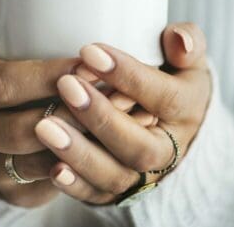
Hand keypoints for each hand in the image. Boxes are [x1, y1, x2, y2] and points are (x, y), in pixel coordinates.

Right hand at [0, 0, 158, 206]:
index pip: (5, 82)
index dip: (51, 75)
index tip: (94, 63)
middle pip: (27, 127)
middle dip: (79, 110)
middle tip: (126, 93)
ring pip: (44, 160)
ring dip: (91, 141)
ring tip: (135, 117)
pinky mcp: (13, 191)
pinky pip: (52, 184)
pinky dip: (88, 165)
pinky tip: (121, 145)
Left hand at [34, 23, 210, 204]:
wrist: (172, 130)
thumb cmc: (172, 83)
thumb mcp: (188, 60)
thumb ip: (188, 42)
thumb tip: (179, 40)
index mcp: (187, 112)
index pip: (162, 97)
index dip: (127, 75)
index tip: (90, 52)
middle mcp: (168, 151)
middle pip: (139, 146)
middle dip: (100, 117)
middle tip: (66, 85)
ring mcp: (142, 177)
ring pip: (115, 174)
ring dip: (79, 152)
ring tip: (45, 126)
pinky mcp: (117, 191)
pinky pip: (97, 194)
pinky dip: (75, 184)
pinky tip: (52, 166)